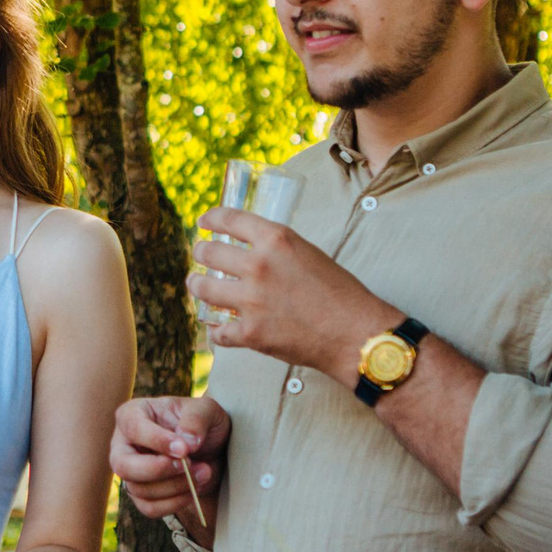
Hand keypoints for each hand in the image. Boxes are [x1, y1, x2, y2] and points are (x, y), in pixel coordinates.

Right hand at [110, 395, 229, 525]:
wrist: (213, 448)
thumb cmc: (202, 422)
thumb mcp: (207, 410)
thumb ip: (196, 420)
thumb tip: (185, 443)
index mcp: (132, 414)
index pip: (133, 428)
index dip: (157, 440)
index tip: (185, 449)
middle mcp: (123, 444)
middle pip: (123, 465)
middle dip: (157, 470)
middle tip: (187, 465)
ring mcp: (130, 471)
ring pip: (139, 489)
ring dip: (176, 485)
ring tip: (204, 472)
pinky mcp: (141, 494)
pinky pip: (149, 508)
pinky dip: (174, 503)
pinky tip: (194, 490)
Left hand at [189, 206, 397, 372]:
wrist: (355, 333)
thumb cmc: (341, 293)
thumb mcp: (309, 254)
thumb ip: (278, 250)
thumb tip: (252, 252)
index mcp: (276, 240)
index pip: (231, 219)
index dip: (212, 218)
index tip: (203, 221)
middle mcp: (259, 266)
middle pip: (209, 253)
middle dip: (200, 252)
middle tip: (200, 255)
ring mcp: (251, 301)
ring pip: (203, 288)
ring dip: (197, 285)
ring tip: (197, 284)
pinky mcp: (250, 333)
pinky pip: (218, 331)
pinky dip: (216, 330)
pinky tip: (218, 328)